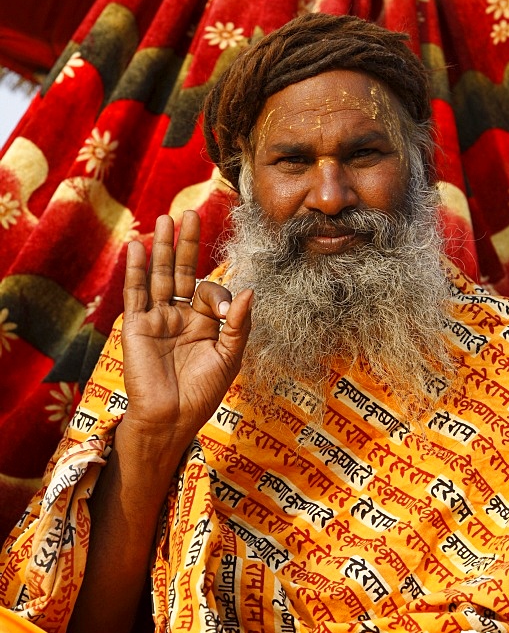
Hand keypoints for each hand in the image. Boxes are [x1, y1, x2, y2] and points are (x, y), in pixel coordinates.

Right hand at [121, 210, 251, 447]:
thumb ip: (238, 324)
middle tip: (189, 213)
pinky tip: (139, 247)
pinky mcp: (137, 326)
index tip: (221, 312)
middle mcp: (179, 315)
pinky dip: (137, 270)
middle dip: (186, 244)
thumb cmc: (203, 393)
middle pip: (182, 271)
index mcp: (203, 322)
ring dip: (161, 248)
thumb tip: (247, 291)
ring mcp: (156, 318)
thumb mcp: (229, 357)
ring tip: (164, 220)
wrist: (171, 419)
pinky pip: (136, 293)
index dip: (217, 294)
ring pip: (159, 276)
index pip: (209, 291)